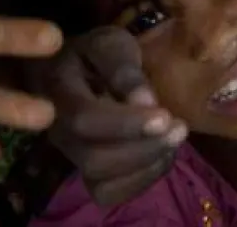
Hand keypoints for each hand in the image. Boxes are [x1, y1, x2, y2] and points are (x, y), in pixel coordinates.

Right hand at [45, 27, 187, 205]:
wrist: (79, 68)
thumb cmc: (95, 53)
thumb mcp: (109, 43)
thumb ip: (123, 68)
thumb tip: (144, 102)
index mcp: (57, 91)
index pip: (83, 119)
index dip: (125, 124)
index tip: (165, 117)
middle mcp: (57, 131)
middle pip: (93, 159)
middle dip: (142, 148)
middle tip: (180, 128)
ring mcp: (70, 156)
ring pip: (101, 182)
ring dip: (146, 166)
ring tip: (175, 140)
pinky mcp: (87, 172)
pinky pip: (110, 192)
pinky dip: (142, 180)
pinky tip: (162, 155)